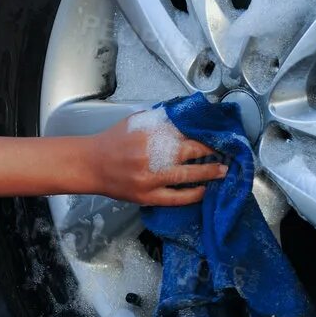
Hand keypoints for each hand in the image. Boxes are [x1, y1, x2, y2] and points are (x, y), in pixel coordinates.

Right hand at [82, 113, 226, 205]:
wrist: (90, 164)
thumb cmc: (112, 141)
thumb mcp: (134, 122)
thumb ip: (159, 120)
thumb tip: (185, 119)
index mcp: (147, 133)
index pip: (184, 132)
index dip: (203, 135)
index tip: (216, 136)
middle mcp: (149, 155)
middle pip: (189, 152)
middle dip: (210, 152)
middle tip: (225, 152)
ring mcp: (149, 178)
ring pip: (186, 176)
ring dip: (208, 173)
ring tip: (223, 171)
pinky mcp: (146, 196)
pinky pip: (176, 197)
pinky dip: (193, 195)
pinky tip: (204, 190)